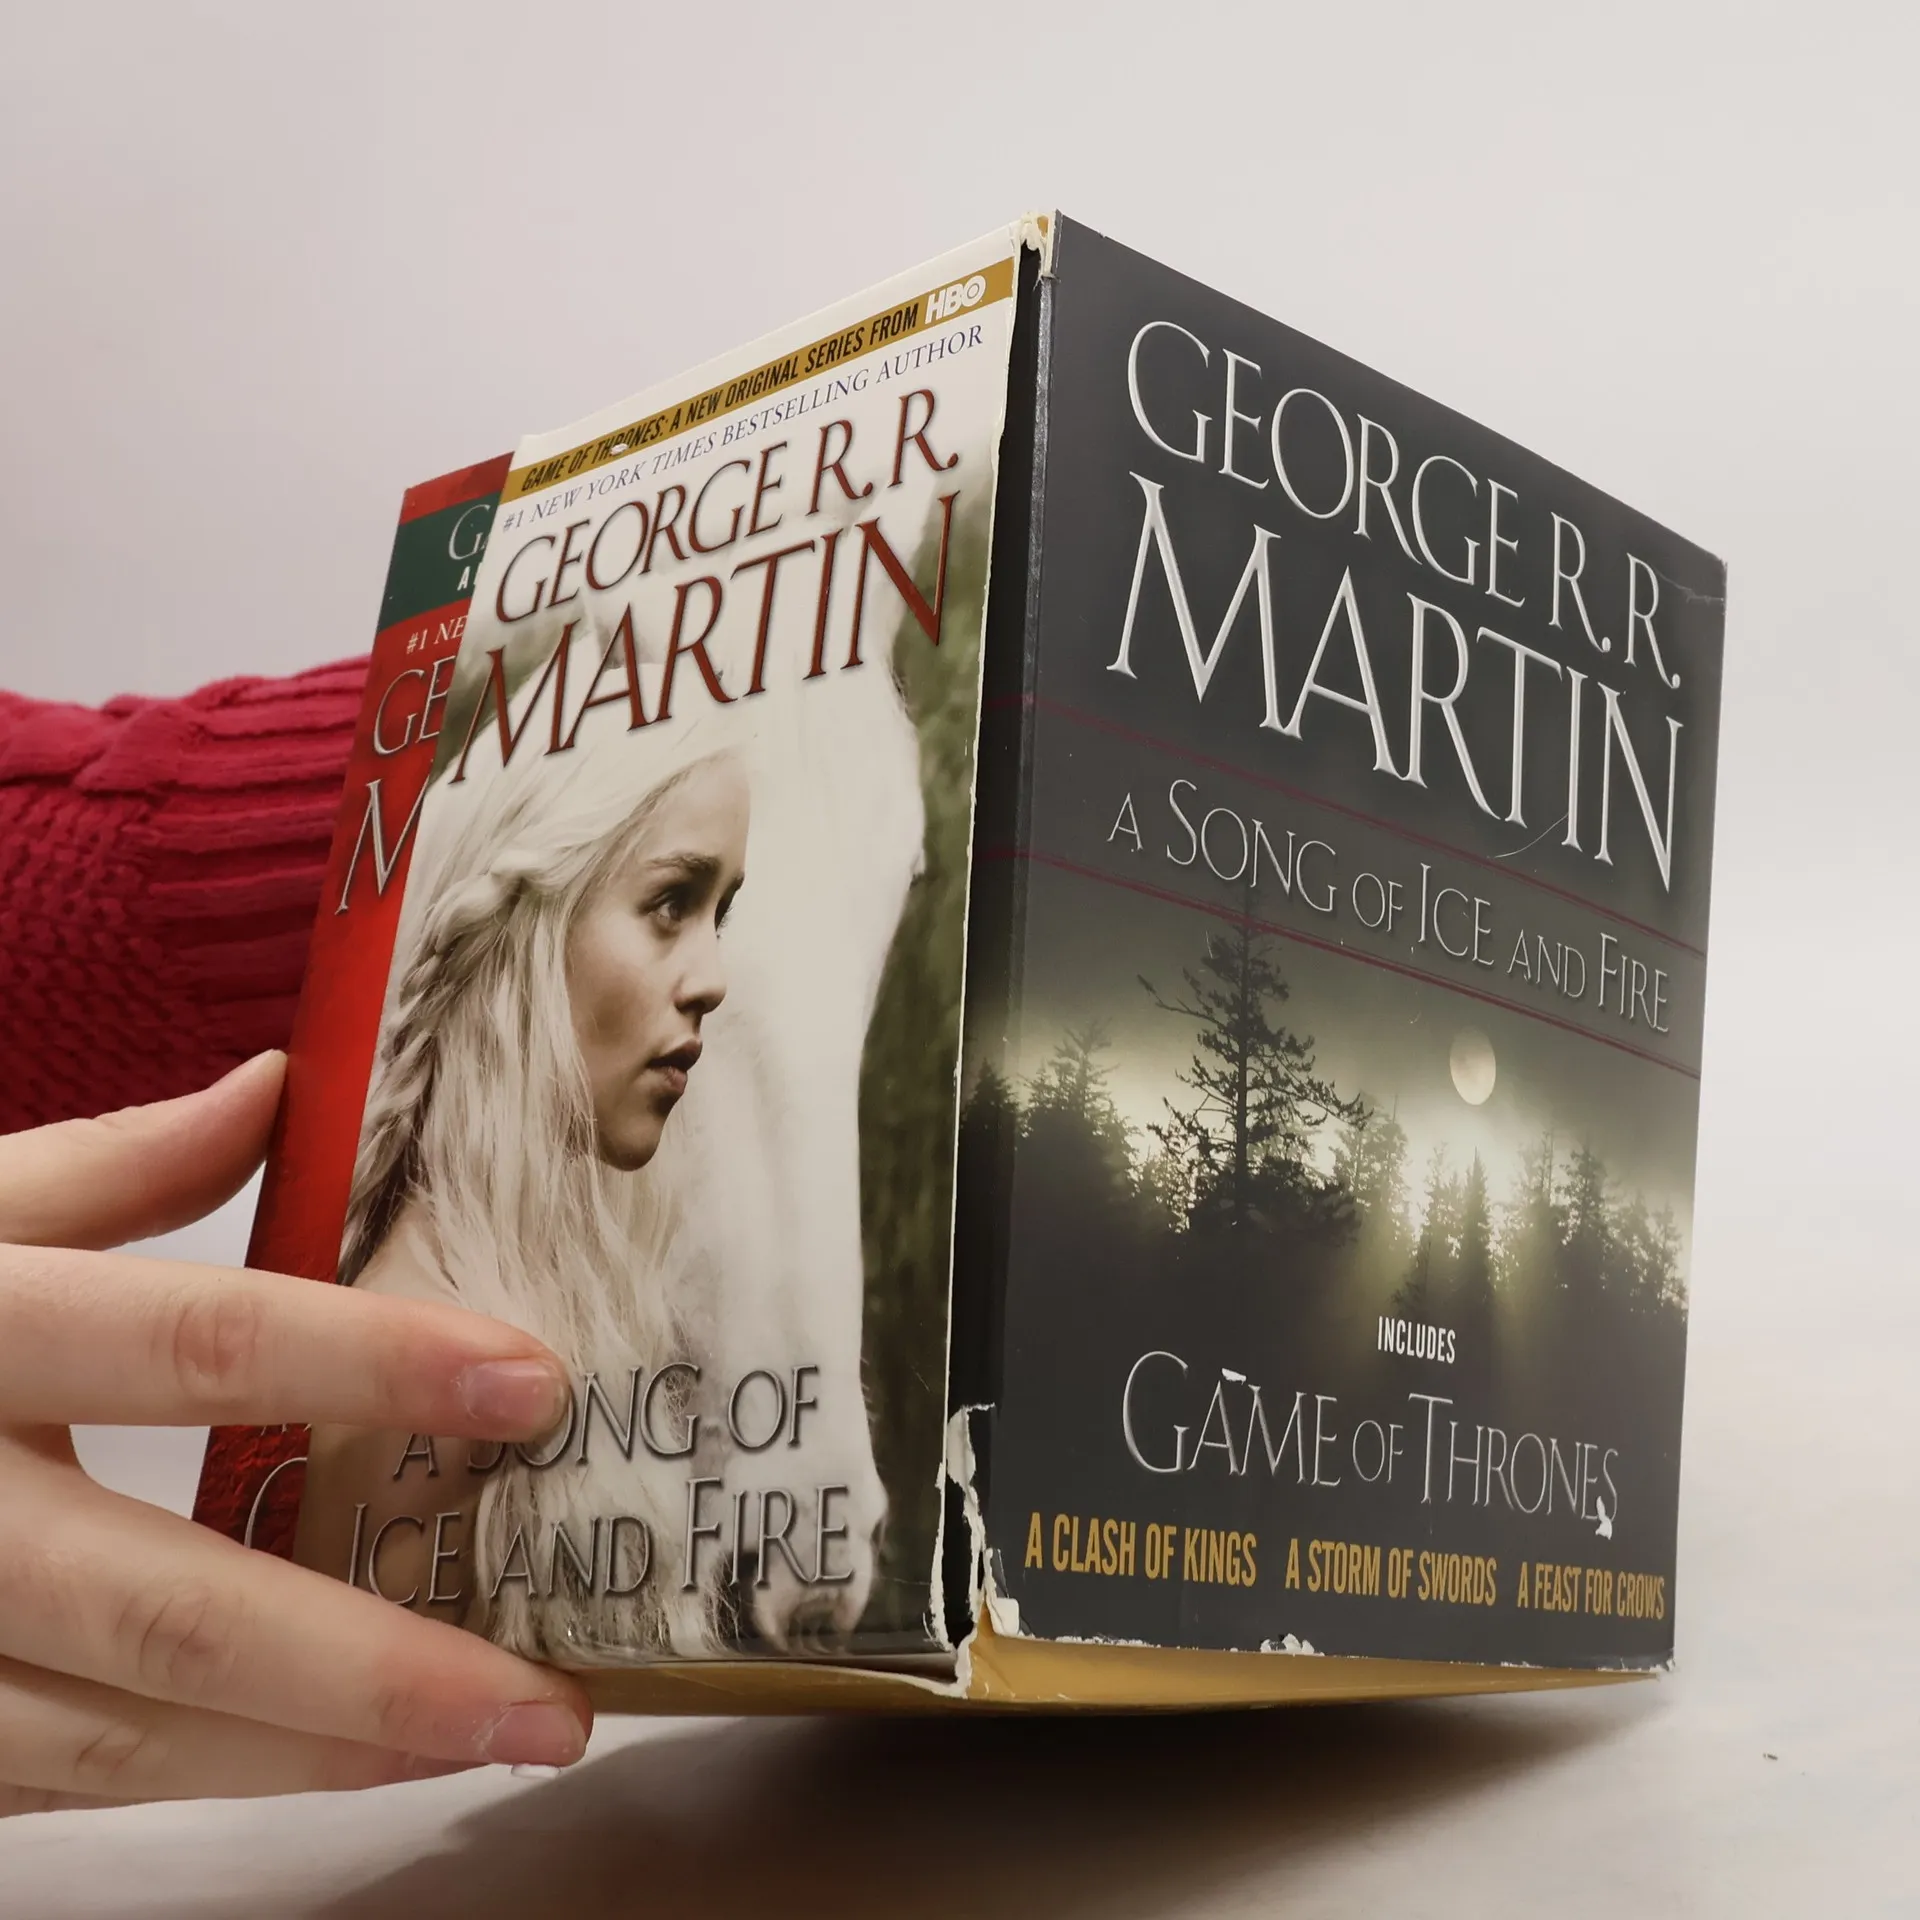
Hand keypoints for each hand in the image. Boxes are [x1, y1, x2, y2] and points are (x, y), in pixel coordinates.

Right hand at [0, 1053, 592, 1813]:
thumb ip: (115, 1162)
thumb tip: (283, 1080)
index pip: (194, 1340)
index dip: (369, 1362)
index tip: (534, 1381)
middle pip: (171, 1603)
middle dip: (376, 1665)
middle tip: (549, 1697)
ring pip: (128, 1730)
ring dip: (326, 1753)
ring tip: (495, 1736)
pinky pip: (76, 1777)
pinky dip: (228, 1771)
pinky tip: (358, 1759)